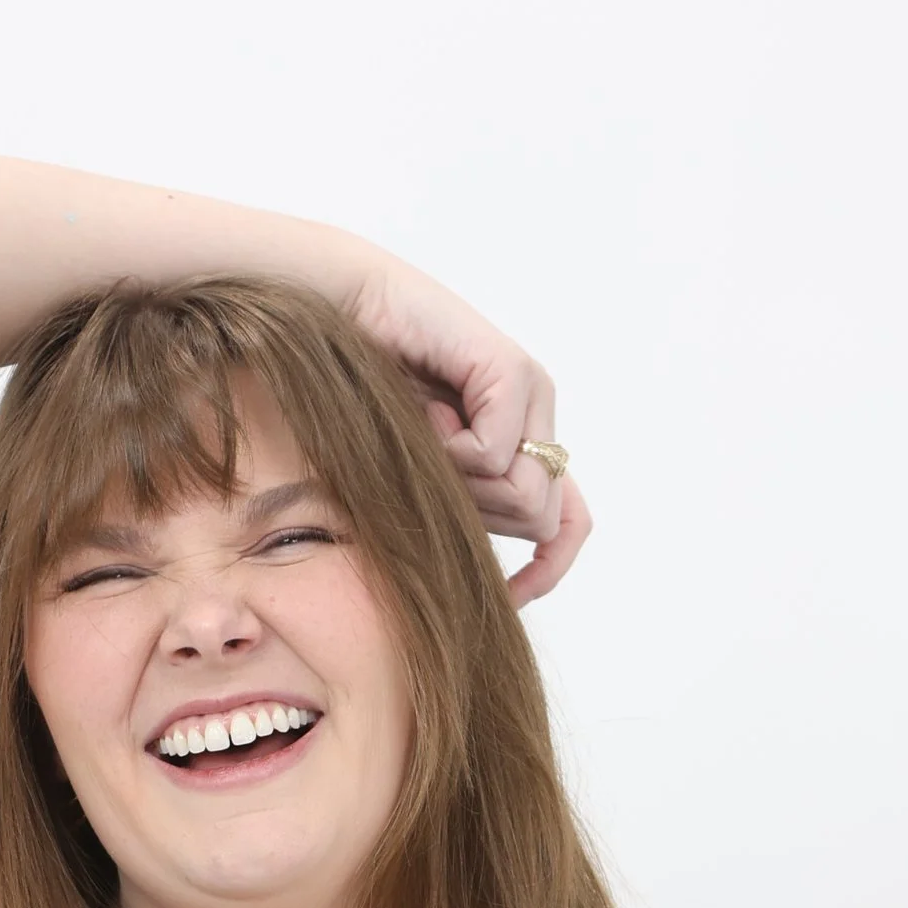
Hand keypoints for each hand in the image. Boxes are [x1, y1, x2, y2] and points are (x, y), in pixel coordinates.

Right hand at [349, 262, 591, 607]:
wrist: (337, 310)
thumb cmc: (364, 392)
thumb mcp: (421, 472)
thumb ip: (464, 508)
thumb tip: (501, 579)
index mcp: (524, 442)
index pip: (569, 522)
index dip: (549, 569)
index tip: (510, 597)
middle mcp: (538, 417)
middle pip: (538, 519)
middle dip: (478, 515)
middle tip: (432, 465)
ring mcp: (532, 391)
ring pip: (522, 495)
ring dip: (459, 482)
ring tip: (429, 431)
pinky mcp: (512, 372)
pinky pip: (494, 457)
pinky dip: (449, 449)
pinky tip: (429, 408)